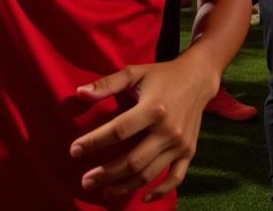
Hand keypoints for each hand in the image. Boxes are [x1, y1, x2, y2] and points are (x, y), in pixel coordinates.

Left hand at [70, 59, 216, 201]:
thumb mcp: (134, 73)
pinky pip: (175, 178)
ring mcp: (180, 143)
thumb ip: (106, 84)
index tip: (74, 151)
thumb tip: (79, 93)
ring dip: (124, 185)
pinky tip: (144, 198)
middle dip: (106, 174)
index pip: (118, 131)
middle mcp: (168, 129)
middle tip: (85, 181)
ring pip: (149, 173)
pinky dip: (161, 191)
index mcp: (153, 108)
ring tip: (104, 190)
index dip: (94, 142)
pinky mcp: (189, 150)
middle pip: (132, 161)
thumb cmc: (161, 75)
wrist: (198, 76)